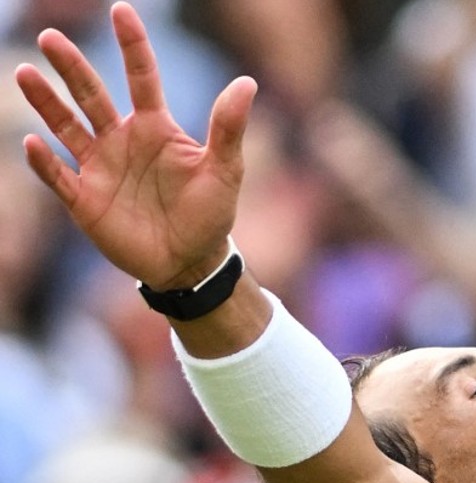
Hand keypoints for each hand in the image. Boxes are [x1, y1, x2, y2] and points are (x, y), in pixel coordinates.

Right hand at [15, 2, 257, 290]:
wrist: (191, 262)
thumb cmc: (210, 213)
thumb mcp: (225, 170)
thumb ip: (228, 128)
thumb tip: (246, 83)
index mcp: (155, 128)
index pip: (141, 78)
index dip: (133, 46)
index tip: (121, 11)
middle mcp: (122, 141)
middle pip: (92, 95)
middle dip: (72, 67)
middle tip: (52, 37)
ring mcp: (100, 168)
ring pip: (66, 126)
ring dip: (46, 102)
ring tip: (26, 73)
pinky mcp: (85, 199)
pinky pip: (58, 175)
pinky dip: (44, 161)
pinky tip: (32, 141)